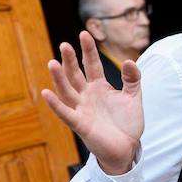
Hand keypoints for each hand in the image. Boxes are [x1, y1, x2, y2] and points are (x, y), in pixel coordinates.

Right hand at [41, 31, 143, 174]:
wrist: (127, 148)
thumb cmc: (127, 123)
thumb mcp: (134, 97)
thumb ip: (132, 78)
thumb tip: (129, 60)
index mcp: (100, 87)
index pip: (92, 65)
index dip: (89, 50)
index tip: (84, 34)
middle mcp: (87, 96)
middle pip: (76, 75)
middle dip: (71, 60)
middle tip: (65, 45)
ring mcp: (82, 109)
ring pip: (67, 91)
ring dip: (59, 78)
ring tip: (53, 62)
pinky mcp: (80, 125)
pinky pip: (66, 113)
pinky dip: (56, 104)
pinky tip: (47, 92)